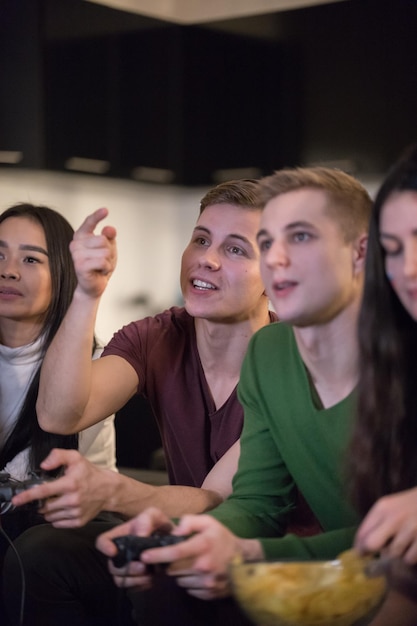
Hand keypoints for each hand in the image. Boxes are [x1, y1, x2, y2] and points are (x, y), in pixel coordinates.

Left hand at [11, 448, 110, 526]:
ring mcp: (75, 512)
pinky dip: (57, 518)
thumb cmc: (90, 474)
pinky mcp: (78, 522)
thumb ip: (58, 456)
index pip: (44, 491)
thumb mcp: (76, 458)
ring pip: (50, 516)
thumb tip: (44, 465)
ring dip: (49, 510)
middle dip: (43, 502)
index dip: (28, 496)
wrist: (108, 489)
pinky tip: (64, 508)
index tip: (17, 500)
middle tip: (51, 495)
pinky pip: (58, 524)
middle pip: (45, 506)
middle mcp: (72, 500)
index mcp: (70, 483)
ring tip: (59, 501)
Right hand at [70, 208, 116, 297]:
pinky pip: (103, 261)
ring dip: (108, 262)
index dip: (97, 216)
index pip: (89, 222)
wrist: (93, 286)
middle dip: (109, 252)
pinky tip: (99, 272)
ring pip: (105, 251)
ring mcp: (76, 254)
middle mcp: (76, 244)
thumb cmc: (99, 267)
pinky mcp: (80, 265)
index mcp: (81, 237)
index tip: (106, 210)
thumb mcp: (108, 249)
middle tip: (102, 261)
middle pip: (103, 240)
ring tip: (100, 267)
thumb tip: (109, 228)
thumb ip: (109, 237)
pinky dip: (106, 268)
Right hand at [96, 507, 174, 590]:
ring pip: (119, 579)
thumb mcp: (154, 515)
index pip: (103, 541)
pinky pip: (132, 587)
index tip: (113, 552)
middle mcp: (121, 552)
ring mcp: (127, 567)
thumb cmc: (159, 525)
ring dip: (133, 579)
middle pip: (112, 565)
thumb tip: (139, 534)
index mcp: (121, 535)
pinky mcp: (136, 578)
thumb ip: (146, 519)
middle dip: (126, 568)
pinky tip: (151, 579)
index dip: (104, 547)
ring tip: (149, 575)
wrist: (173, 541)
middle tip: (143, 567)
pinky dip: (140, 585)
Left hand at [139, 513, 259, 599]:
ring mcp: (207, 582)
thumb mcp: (209, 522)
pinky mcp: (209, 593)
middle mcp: (204, 566)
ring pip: (180, 580)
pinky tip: (197, 574)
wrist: (245, 560)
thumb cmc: (222, 538)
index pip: (175, 552)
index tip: (143, 556)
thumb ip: (189, 521)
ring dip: (180, 573)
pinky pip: (189, 589)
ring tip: (190, 564)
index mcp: (203, 546)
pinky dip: (189, 582)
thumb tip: (175, 531)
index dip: (157, 554)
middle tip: (174, 557)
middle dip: (169, 563)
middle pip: (173, 569)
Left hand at [355, 487, 416, 563]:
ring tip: (402, 545)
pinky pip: (409, 559)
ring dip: (395, 553)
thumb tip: (362, 547)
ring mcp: (410, 529)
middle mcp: (394, 518)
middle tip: (376, 555)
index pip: (363, 532)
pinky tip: (413, 547)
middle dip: (372, 552)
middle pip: (372, 544)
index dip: (359, 547)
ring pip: (393, 554)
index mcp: (382, 508)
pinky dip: (409, 557)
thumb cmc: (409, 505)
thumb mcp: (389, 506)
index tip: (361, 554)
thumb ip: (376, 523)